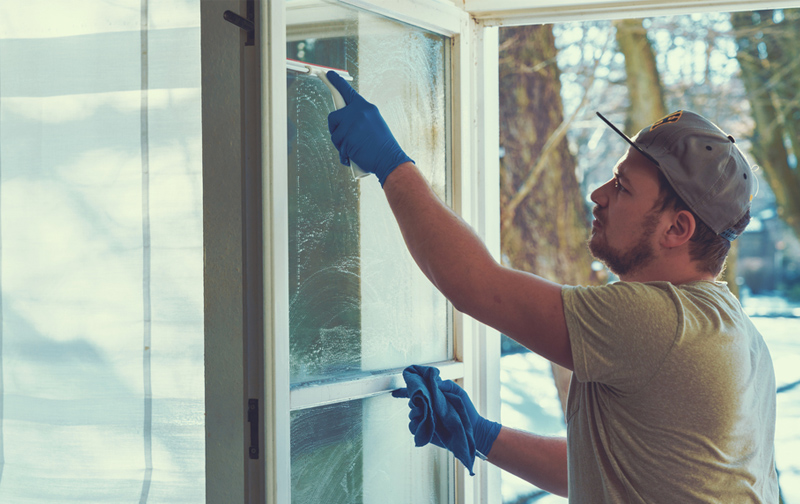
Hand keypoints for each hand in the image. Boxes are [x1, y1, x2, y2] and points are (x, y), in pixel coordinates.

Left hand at [325, 71, 413, 185]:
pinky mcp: (348, 138)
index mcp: (365, 107)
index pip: (347, 92)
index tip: (328, 74)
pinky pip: (338, 146)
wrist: (389, 158)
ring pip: (334, 133)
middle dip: (335, 128)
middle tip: (343, 137)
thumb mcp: (374, 123)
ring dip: (340, 143)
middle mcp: (358, 112)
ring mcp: (352, 125)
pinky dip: (344, 154)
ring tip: (354, 148)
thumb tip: (343, 118)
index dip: (337, 82)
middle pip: (333, 116)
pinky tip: (354, 156)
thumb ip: (359, 117)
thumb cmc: (382, 145)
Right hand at [392, 365, 501, 468]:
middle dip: (414, 401)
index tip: (395, 391)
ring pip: (411, 415)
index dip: (404, 391)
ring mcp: (427, 419)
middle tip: (422, 402)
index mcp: (433, 397)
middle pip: (412, 403)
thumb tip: (434, 381)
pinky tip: (424, 423)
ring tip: (425, 412)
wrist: (472, 428)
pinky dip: (416, 425)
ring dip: (416, 413)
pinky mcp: (427, 431)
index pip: (416, 392)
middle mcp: (428, 408)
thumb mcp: (458, 392)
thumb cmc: (466, 409)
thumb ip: (446, 385)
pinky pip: (414, 427)